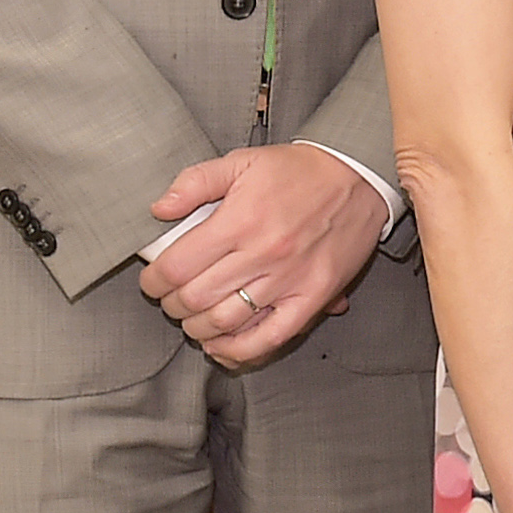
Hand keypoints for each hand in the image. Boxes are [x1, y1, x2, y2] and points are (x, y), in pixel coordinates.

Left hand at [143, 144, 387, 368]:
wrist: (359, 176)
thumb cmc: (300, 171)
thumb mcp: (242, 161)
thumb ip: (195, 182)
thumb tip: (159, 209)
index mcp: (239, 221)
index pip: (176, 267)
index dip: (154, 282)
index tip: (153, 282)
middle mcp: (263, 254)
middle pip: (196, 299)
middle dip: (173, 305)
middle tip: (172, 300)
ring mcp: (289, 280)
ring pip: (226, 322)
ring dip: (198, 328)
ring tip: (194, 320)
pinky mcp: (313, 296)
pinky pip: (272, 337)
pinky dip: (241, 351)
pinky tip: (223, 347)